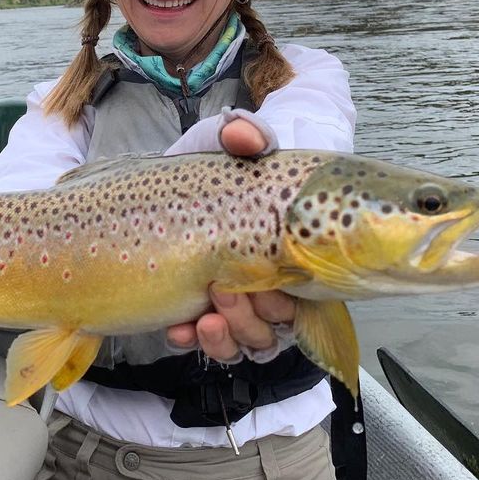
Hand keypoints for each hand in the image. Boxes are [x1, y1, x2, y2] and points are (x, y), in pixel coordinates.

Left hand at [166, 118, 291, 359]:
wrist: (163, 185)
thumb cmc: (213, 166)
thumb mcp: (224, 143)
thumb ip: (244, 135)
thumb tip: (246, 136)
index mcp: (291, 246)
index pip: (315, 288)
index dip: (298, 296)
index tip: (272, 282)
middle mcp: (273, 279)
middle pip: (282, 321)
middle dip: (255, 314)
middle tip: (223, 289)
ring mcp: (239, 301)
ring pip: (253, 341)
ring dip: (231, 334)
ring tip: (204, 314)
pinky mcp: (203, 314)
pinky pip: (212, 344)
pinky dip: (196, 341)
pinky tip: (179, 329)